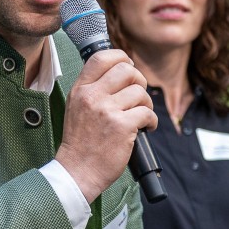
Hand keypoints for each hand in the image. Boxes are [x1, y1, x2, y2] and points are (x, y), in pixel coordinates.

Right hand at [52, 49, 156, 202]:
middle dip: (139, 81)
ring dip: (146, 104)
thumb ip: (94, 89)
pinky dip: (151, 121)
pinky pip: (148, 113)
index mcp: (80, 90)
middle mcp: (92, 96)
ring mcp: (107, 110)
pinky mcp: (123, 126)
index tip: (129, 67)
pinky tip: (145, 128)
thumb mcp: (77, 107)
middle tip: (138, 96)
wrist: (77, 171)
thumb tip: (121, 71)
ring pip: (140, 92)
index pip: (102, 57)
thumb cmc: (80, 143)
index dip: (121, 57)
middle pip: (127, 69)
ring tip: (140, 116)